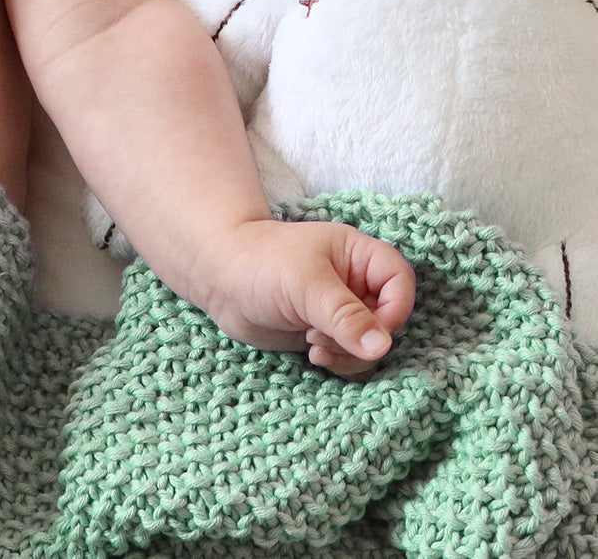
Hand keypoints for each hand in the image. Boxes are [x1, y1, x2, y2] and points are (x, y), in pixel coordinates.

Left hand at [197, 217, 415, 377]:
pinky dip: (339, 363)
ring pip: (370, 345)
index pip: (400, 282)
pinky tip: (311, 354)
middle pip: (388, 320)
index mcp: (356, 255)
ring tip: (313, 345)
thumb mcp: (305, 285)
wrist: (218, 278)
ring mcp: (338, 310)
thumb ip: (345, 316)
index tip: (371, 331)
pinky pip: (350, 358)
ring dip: (349, 355)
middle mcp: (353, 282)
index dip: (395, 310)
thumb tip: (382, 347)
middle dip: (363, 339)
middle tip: (325, 338)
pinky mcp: (324, 333)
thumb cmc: (260, 263)